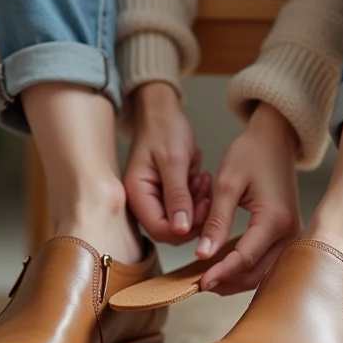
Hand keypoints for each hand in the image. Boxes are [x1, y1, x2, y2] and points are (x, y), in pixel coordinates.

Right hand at [123, 82, 211, 244]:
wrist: (163, 112)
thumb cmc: (164, 129)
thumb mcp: (174, 160)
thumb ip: (177, 196)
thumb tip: (181, 229)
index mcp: (136, 193)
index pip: (159, 229)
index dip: (184, 227)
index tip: (204, 208)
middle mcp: (142, 201)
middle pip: (170, 229)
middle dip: (193, 216)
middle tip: (205, 192)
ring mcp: (153, 199)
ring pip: (180, 221)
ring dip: (197, 206)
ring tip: (202, 181)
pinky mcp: (165, 195)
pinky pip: (184, 209)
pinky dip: (197, 199)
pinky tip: (200, 180)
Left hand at [197, 103, 300, 294]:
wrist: (274, 138)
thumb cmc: (251, 153)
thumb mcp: (226, 183)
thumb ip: (216, 221)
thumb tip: (203, 254)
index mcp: (275, 218)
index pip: (245, 258)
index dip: (221, 273)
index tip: (199, 283)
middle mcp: (289, 231)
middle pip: (257, 273)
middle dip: (228, 281)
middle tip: (199, 284)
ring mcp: (291, 234)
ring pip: (263, 271)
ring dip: (236, 277)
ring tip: (208, 277)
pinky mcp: (287, 232)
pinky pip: (267, 260)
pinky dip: (245, 266)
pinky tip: (223, 265)